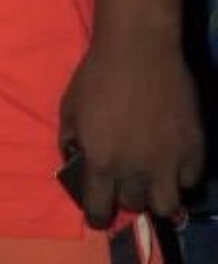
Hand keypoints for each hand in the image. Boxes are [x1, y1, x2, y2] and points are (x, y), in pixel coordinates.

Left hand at [58, 34, 204, 227]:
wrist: (138, 47)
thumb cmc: (97, 75)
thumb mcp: (69, 109)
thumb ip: (70, 142)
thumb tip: (74, 163)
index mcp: (102, 163)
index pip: (99, 212)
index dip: (96, 216)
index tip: (98, 212)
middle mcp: (136, 171)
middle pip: (134, 206)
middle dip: (126, 197)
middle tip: (126, 182)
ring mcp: (169, 161)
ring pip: (167, 205)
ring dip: (157, 196)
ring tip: (153, 181)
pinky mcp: (193, 148)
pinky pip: (190, 178)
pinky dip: (180, 175)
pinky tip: (173, 160)